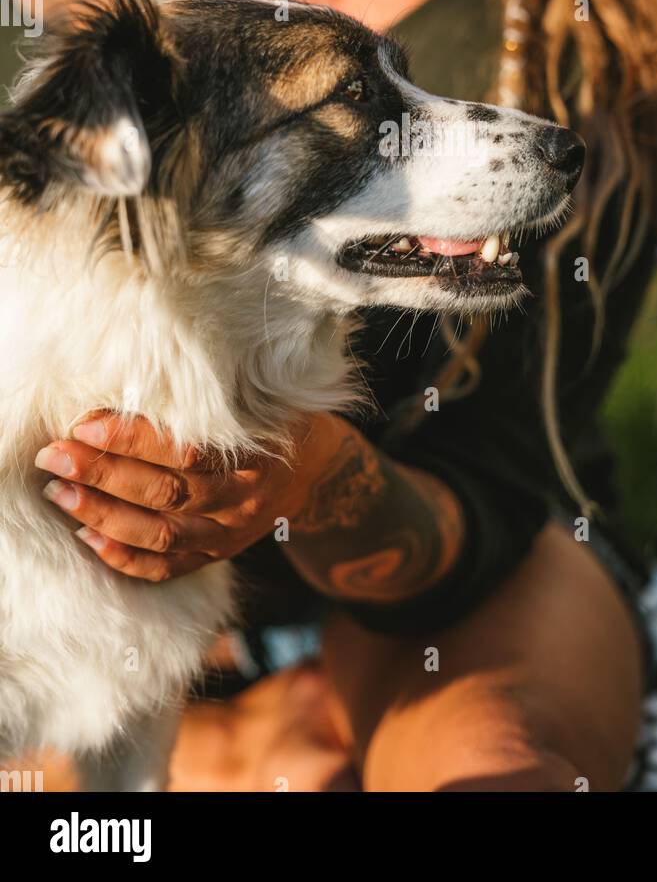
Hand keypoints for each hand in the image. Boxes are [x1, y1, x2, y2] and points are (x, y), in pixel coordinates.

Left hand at [33, 409, 334, 580]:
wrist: (316, 469)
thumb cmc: (275, 419)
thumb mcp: (260, 398)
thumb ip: (214, 397)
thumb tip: (141, 374)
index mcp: (253, 453)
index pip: (184, 450)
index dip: (132, 439)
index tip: (85, 424)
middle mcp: (240, 498)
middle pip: (164, 493)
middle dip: (102, 474)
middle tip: (54, 456)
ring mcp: (229, 532)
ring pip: (160, 533)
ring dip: (102, 515)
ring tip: (59, 493)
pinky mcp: (217, 554)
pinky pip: (168, 568)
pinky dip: (125, 558)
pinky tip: (88, 539)